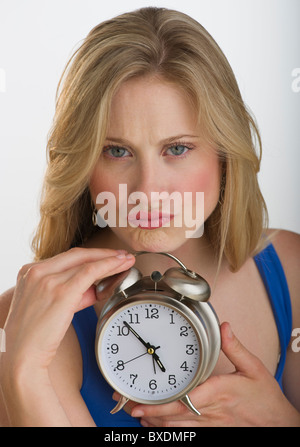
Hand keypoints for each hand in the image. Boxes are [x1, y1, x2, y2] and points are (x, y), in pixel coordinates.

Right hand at [2, 248, 134, 373]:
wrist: (21, 356)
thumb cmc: (33, 335)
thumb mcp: (49, 305)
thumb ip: (71, 293)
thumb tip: (94, 287)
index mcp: (29, 271)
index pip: (67, 257)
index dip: (91, 255)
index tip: (107, 257)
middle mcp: (36, 271)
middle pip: (78, 254)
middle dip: (104, 253)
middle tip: (122, 256)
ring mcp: (47, 279)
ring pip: (87, 262)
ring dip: (111, 260)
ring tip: (126, 261)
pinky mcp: (61, 291)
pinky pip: (90, 271)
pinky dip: (107, 266)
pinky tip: (118, 265)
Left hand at [122, 323, 299, 426]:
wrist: (278, 423)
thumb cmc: (265, 398)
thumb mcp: (254, 368)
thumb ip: (235, 348)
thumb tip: (224, 328)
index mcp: (218, 392)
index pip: (185, 400)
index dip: (161, 405)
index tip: (143, 403)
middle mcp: (211, 411)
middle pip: (175, 416)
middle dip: (151, 413)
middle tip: (132, 407)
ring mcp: (211, 424)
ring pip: (178, 427)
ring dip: (157, 422)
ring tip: (137, 415)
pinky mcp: (212, 431)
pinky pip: (187, 433)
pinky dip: (170, 430)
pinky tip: (157, 426)